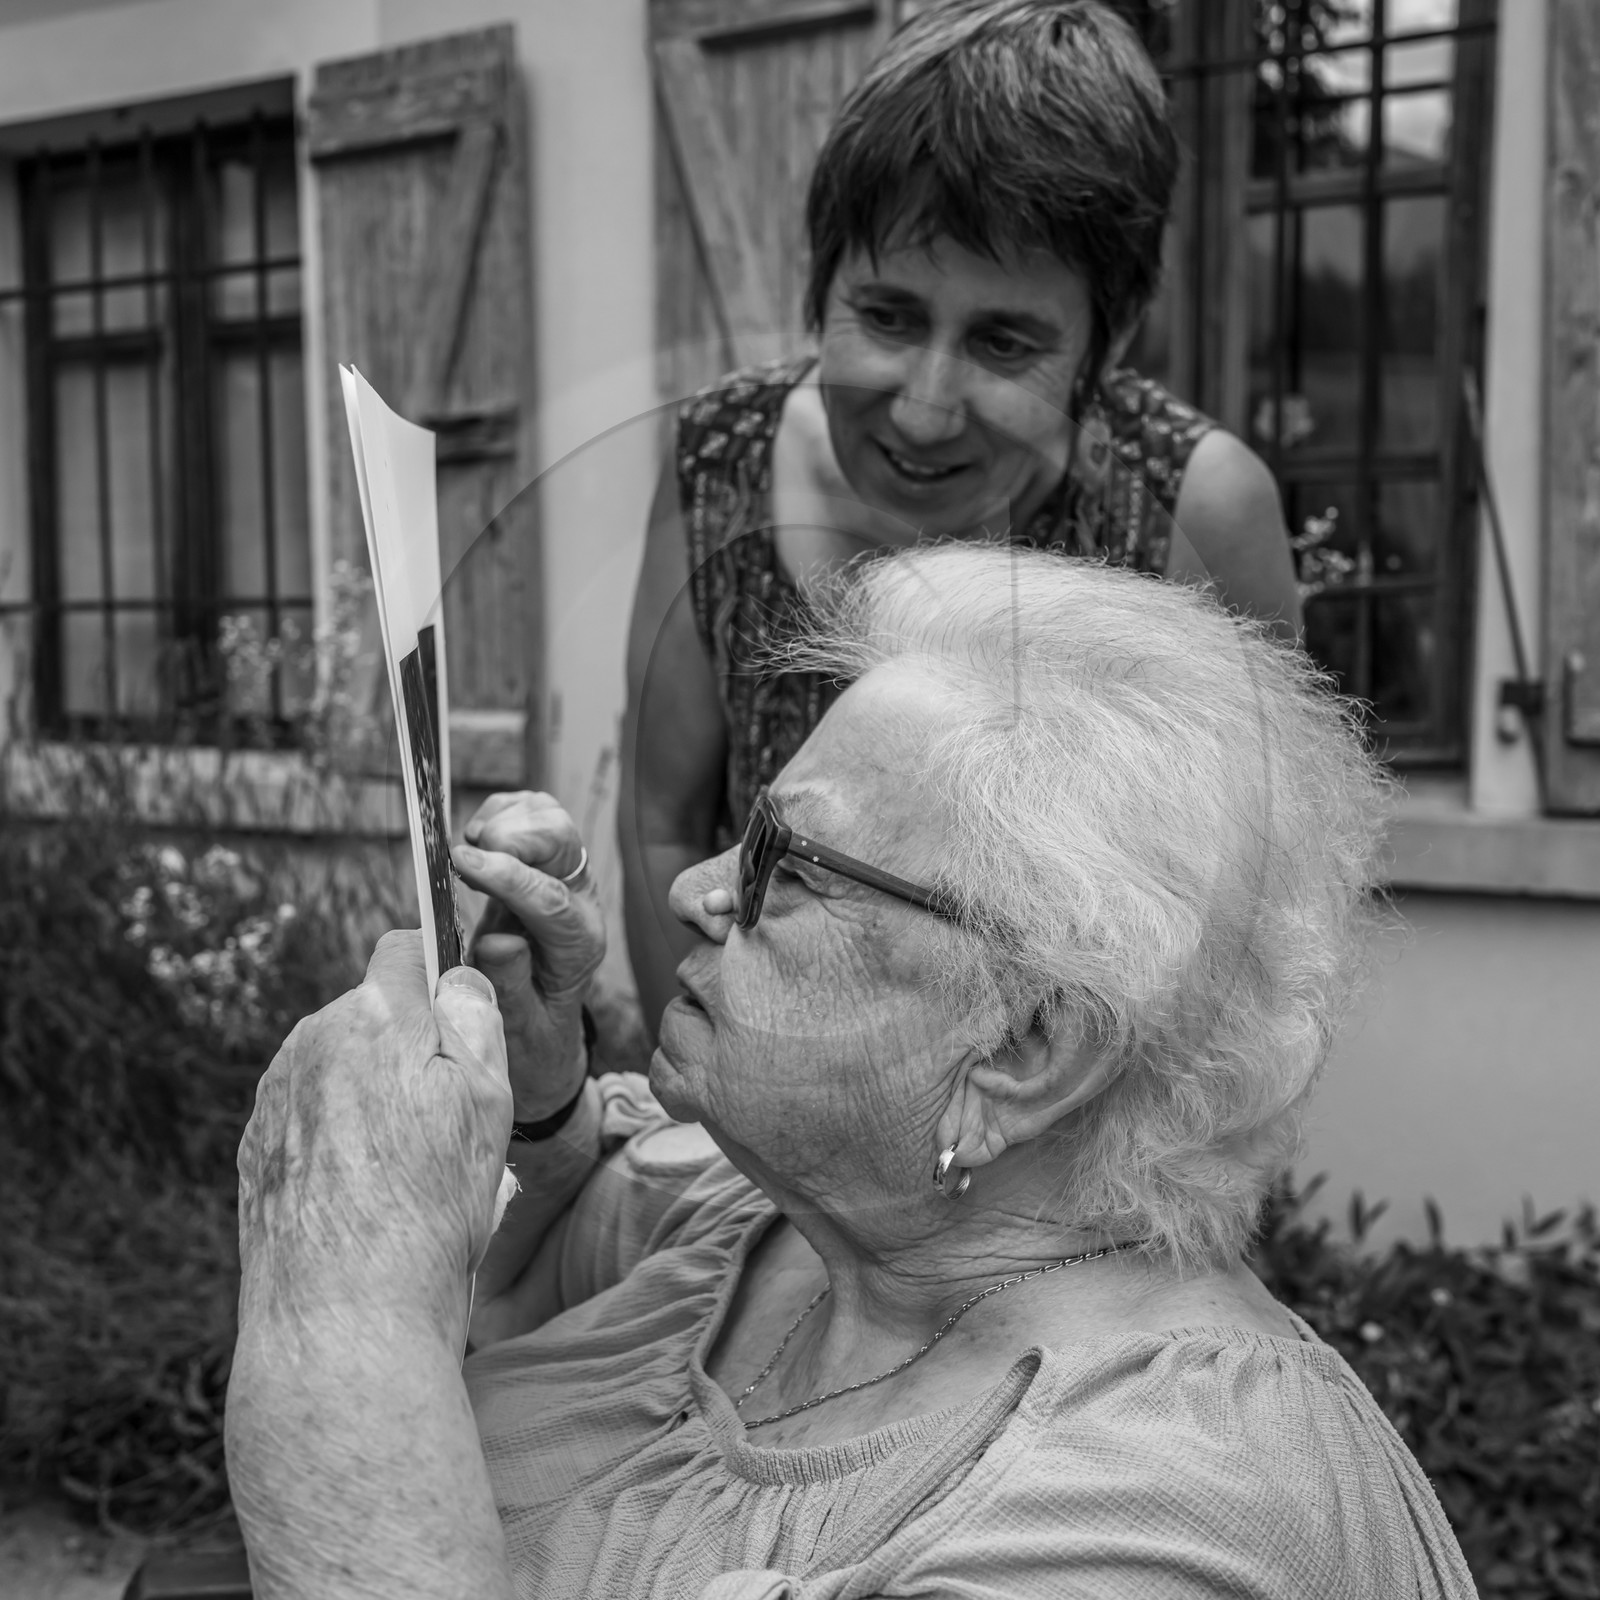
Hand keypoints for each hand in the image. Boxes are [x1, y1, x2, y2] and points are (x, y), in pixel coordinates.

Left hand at [235, 932, 511, 1345]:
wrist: (343, 1318)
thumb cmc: (429, 1207)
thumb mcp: (489, 1100)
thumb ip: (475, 1020)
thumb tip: (457, 979)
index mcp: (373, 1015)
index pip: (405, 949)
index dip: (440, 972)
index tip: (461, 1014)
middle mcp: (311, 1041)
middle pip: (375, 1016)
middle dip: (412, 1049)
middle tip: (451, 1120)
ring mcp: (276, 1096)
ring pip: (343, 1069)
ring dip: (376, 1097)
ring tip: (412, 1173)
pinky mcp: (257, 1150)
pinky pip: (313, 1120)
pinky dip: (343, 1142)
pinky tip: (371, 1195)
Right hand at [451, 791, 604, 1120]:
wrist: (539, 1021)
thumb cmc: (525, 1028)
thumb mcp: (516, 1026)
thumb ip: (509, 985)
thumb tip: (500, 941)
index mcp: (579, 946)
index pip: (551, 899)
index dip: (505, 876)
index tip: (461, 863)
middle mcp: (581, 902)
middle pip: (562, 842)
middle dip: (512, 838)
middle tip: (464, 856)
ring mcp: (567, 874)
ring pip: (551, 817)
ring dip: (505, 821)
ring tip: (469, 851)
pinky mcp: (547, 856)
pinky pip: (533, 811)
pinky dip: (500, 812)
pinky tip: (476, 840)